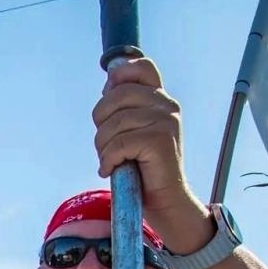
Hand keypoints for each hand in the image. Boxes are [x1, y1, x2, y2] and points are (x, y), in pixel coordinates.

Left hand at [91, 58, 211, 252]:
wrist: (165, 201)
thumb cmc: (143, 168)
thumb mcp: (134, 131)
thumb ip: (124, 108)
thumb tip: (108, 85)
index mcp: (161, 99)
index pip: (140, 67)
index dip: (118, 78)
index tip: (110, 106)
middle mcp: (166, 105)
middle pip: (115, 96)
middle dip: (101, 122)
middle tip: (106, 145)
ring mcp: (165, 122)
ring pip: (113, 123)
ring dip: (102, 147)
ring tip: (111, 161)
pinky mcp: (159, 141)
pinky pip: (118, 143)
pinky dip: (107, 160)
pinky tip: (111, 170)